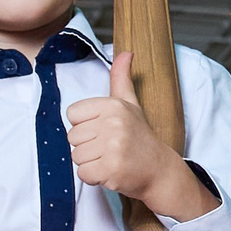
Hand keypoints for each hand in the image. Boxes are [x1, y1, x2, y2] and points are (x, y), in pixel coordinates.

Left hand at [66, 51, 213, 221]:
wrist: (159, 169)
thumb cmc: (139, 136)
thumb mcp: (130, 103)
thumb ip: (121, 78)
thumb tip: (126, 53)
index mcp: (113, 105)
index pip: (72, 114)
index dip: (85, 125)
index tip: (104, 130)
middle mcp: (113, 123)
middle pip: (72, 137)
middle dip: (87, 146)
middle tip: (109, 147)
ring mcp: (113, 147)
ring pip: (76, 156)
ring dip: (90, 162)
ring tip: (110, 158)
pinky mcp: (111, 169)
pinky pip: (83, 174)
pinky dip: (94, 177)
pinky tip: (111, 171)